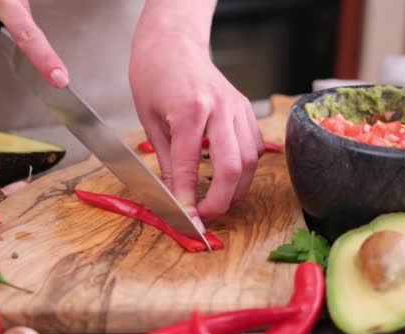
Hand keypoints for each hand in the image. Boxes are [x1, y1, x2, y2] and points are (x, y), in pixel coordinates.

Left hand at [129, 31, 264, 225]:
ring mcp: (237, 107)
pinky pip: (255, 145)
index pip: (189, 166)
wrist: (173, 43)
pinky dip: (246, 167)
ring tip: (219, 201)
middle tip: (206, 215)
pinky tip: (231, 175)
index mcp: (190, 110)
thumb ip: (166, 160)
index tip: (186, 218)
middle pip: (232, 167)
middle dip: (220, 200)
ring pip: (250, 159)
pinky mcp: (246, 108)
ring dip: (237, 188)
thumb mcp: (149, 120)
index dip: (187, 198)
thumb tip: (175, 195)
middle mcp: (220, 108)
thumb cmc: (154, 76)